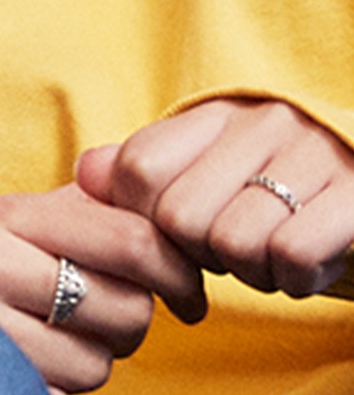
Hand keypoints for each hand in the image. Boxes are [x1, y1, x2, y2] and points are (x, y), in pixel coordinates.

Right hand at [0, 183, 205, 394]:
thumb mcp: (16, 217)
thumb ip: (87, 199)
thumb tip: (153, 179)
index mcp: (10, 215)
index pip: (133, 241)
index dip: (179, 273)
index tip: (189, 295)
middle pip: (127, 310)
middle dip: (131, 323)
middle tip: (105, 319)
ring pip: (98, 366)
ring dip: (91, 363)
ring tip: (52, 342)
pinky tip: (25, 373)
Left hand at [78, 98, 353, 298]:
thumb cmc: (278, 182)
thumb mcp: (208, 166)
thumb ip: (141, 171)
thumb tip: (84, 174)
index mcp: (215, 114)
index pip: (137, 170)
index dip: (148, 222)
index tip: (180, 235)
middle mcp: (261, 123)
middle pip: (180, 219)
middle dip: (202, 255)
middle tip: (234, 250)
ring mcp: (311, 153)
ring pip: (234, 244)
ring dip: (252, 273)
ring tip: (272, 254)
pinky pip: (292, 256)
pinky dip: (294, 280)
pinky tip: (305, 265)